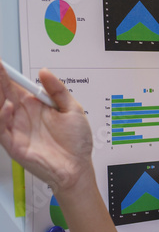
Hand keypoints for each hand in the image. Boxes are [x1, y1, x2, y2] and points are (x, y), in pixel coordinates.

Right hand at [0, 64, 93, 191]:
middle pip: (4, 94)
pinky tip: (8, 106)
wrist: (77, 168)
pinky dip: (2, 116)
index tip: (2, 64)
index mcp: (36, 106)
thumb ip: (58, 90)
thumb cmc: (77, 142)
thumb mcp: (73, 110)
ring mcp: (17, 129)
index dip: (7, 75)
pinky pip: (2, 129)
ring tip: (0, 80)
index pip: (16, 86)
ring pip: (0, 109)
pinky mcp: (13, 144)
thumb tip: (45, 72)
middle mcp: (23, 116)